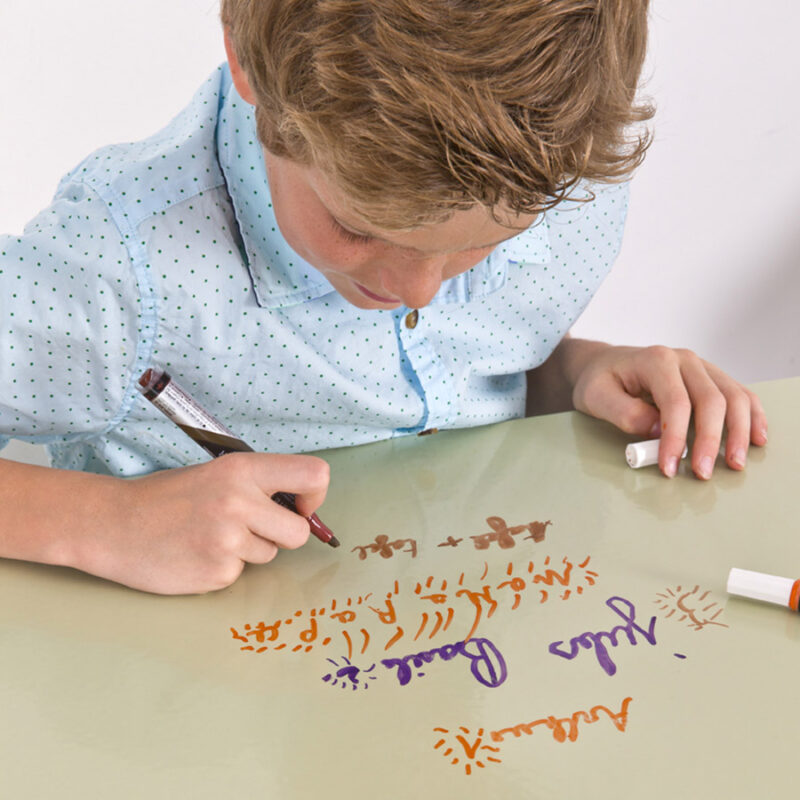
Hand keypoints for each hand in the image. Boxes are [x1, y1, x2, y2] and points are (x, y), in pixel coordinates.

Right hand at [76, 453, 329, 593]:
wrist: (112, 525)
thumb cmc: (167, 498)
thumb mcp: (216, 474)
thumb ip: (259, 487)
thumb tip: (303, 509)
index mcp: (243, 469)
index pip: (314, 475)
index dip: (315, 496)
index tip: (301, 506)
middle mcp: (240, 502)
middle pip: (299, 533)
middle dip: (283, 535)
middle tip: (252, 529)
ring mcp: (227, 540)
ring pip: (270, 555)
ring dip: (248, 551)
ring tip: (209, 536)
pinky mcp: (216, 572)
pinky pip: (240, 574)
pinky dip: (224, 568)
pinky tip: (195, 554)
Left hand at [570, 344, 767, 478]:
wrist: (603, 364)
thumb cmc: (599, 380)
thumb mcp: (596, 396)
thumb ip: (624, 413)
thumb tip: (657, 430)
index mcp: (656, 361)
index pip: (676, 403)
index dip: (676, 438)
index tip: (671, 467)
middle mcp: (684, 360)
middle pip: (711, 400)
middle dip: (710, 440)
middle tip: (702, 473)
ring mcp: (701, 367)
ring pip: (733, 396)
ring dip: (739, 431)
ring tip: (735, 462)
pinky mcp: (710, 378)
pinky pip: (740, 394)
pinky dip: (752, 416)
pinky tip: (756, 438)